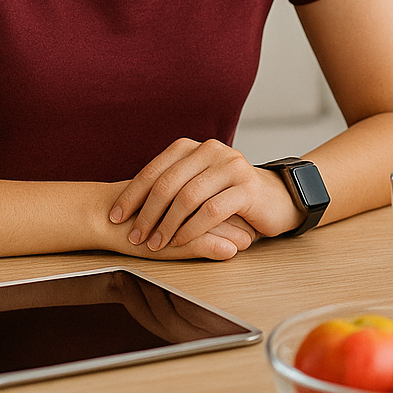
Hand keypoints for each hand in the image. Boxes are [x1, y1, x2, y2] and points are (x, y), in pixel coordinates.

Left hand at [107, 139, 302, 259]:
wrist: (277, 198)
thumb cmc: (230, 196)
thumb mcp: (199, 184)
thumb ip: (172, 186)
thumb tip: (126, 205)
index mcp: (195, 148)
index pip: (155, 169)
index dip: (132, 194)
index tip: (115, 217)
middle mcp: (212, 151)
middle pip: (168, 183)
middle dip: (147, 213)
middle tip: (134, 236)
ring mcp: (232, 167)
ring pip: (188, 196)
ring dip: (167, 224)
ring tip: (155, 244)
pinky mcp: (247, 188)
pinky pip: (212, 210)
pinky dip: (192, 229)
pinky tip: (181, 242)